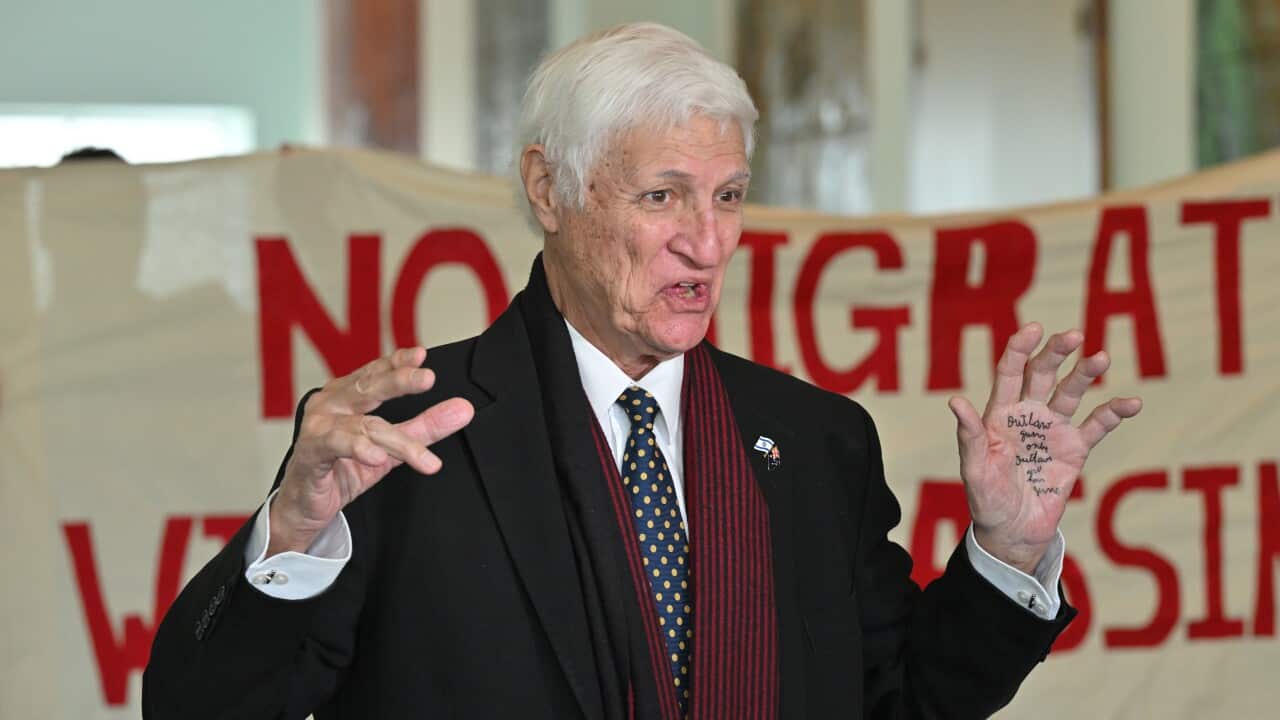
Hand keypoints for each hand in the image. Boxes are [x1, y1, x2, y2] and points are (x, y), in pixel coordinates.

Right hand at [268, 347, 473, 555]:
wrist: (305, 507)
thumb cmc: (343, 468)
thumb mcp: (391, 448)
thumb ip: (425, 427)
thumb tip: (463, 410)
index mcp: (348, 394)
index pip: (376, 371)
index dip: (398, 362)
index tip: (422, 355)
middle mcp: (331, 403)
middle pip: (369, 388)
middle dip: (399, 381)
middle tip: (428, 378)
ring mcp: (317, 426)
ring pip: (364, 425)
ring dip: (398, 442)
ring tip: (425, 458)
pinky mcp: (309, 452)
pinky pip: (335, 444)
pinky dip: (357, 448)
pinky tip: (377, 457)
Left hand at [948, 324, 1141, 574]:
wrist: (1013, 532)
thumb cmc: (986, 499)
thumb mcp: (974, 469)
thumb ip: (969, 435)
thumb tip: (955, 401)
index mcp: (999, 413)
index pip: (1010, 372)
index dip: (1019, 349)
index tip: (1033, 329)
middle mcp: (1028, 414)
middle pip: (1043, 374)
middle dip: (1056, 353)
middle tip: (1072, 336)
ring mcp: (1053, 429)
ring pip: (1072, 392)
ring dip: (1086, 373)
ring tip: (1101, 357)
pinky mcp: (1075, 449)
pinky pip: (1098, 425)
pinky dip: (1114, 413)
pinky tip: (1131, 402)